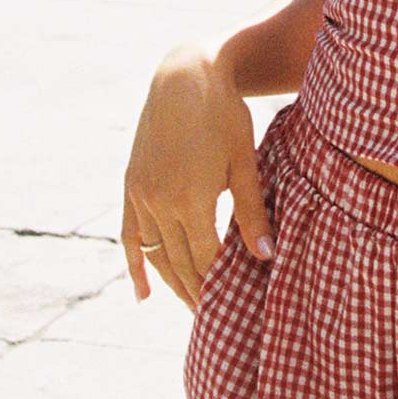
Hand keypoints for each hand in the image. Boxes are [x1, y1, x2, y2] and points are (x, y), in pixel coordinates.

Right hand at [120, 46, 273, 311]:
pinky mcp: (130, 186)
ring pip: (155, 255)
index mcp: (190, 199)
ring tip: (191, 308)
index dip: (221, 284)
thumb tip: (267, 257)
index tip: (236, 306)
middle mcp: (159, 202)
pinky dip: (136, 265)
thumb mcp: (244, 162)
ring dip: (173, 284)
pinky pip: (130, 236)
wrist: (185, 76)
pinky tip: (142, 294)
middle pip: (180, 263)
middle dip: (198, 293)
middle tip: (216, 321)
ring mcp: (140, 195)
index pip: (207, 259)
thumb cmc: (225, 115)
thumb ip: (253, 212)